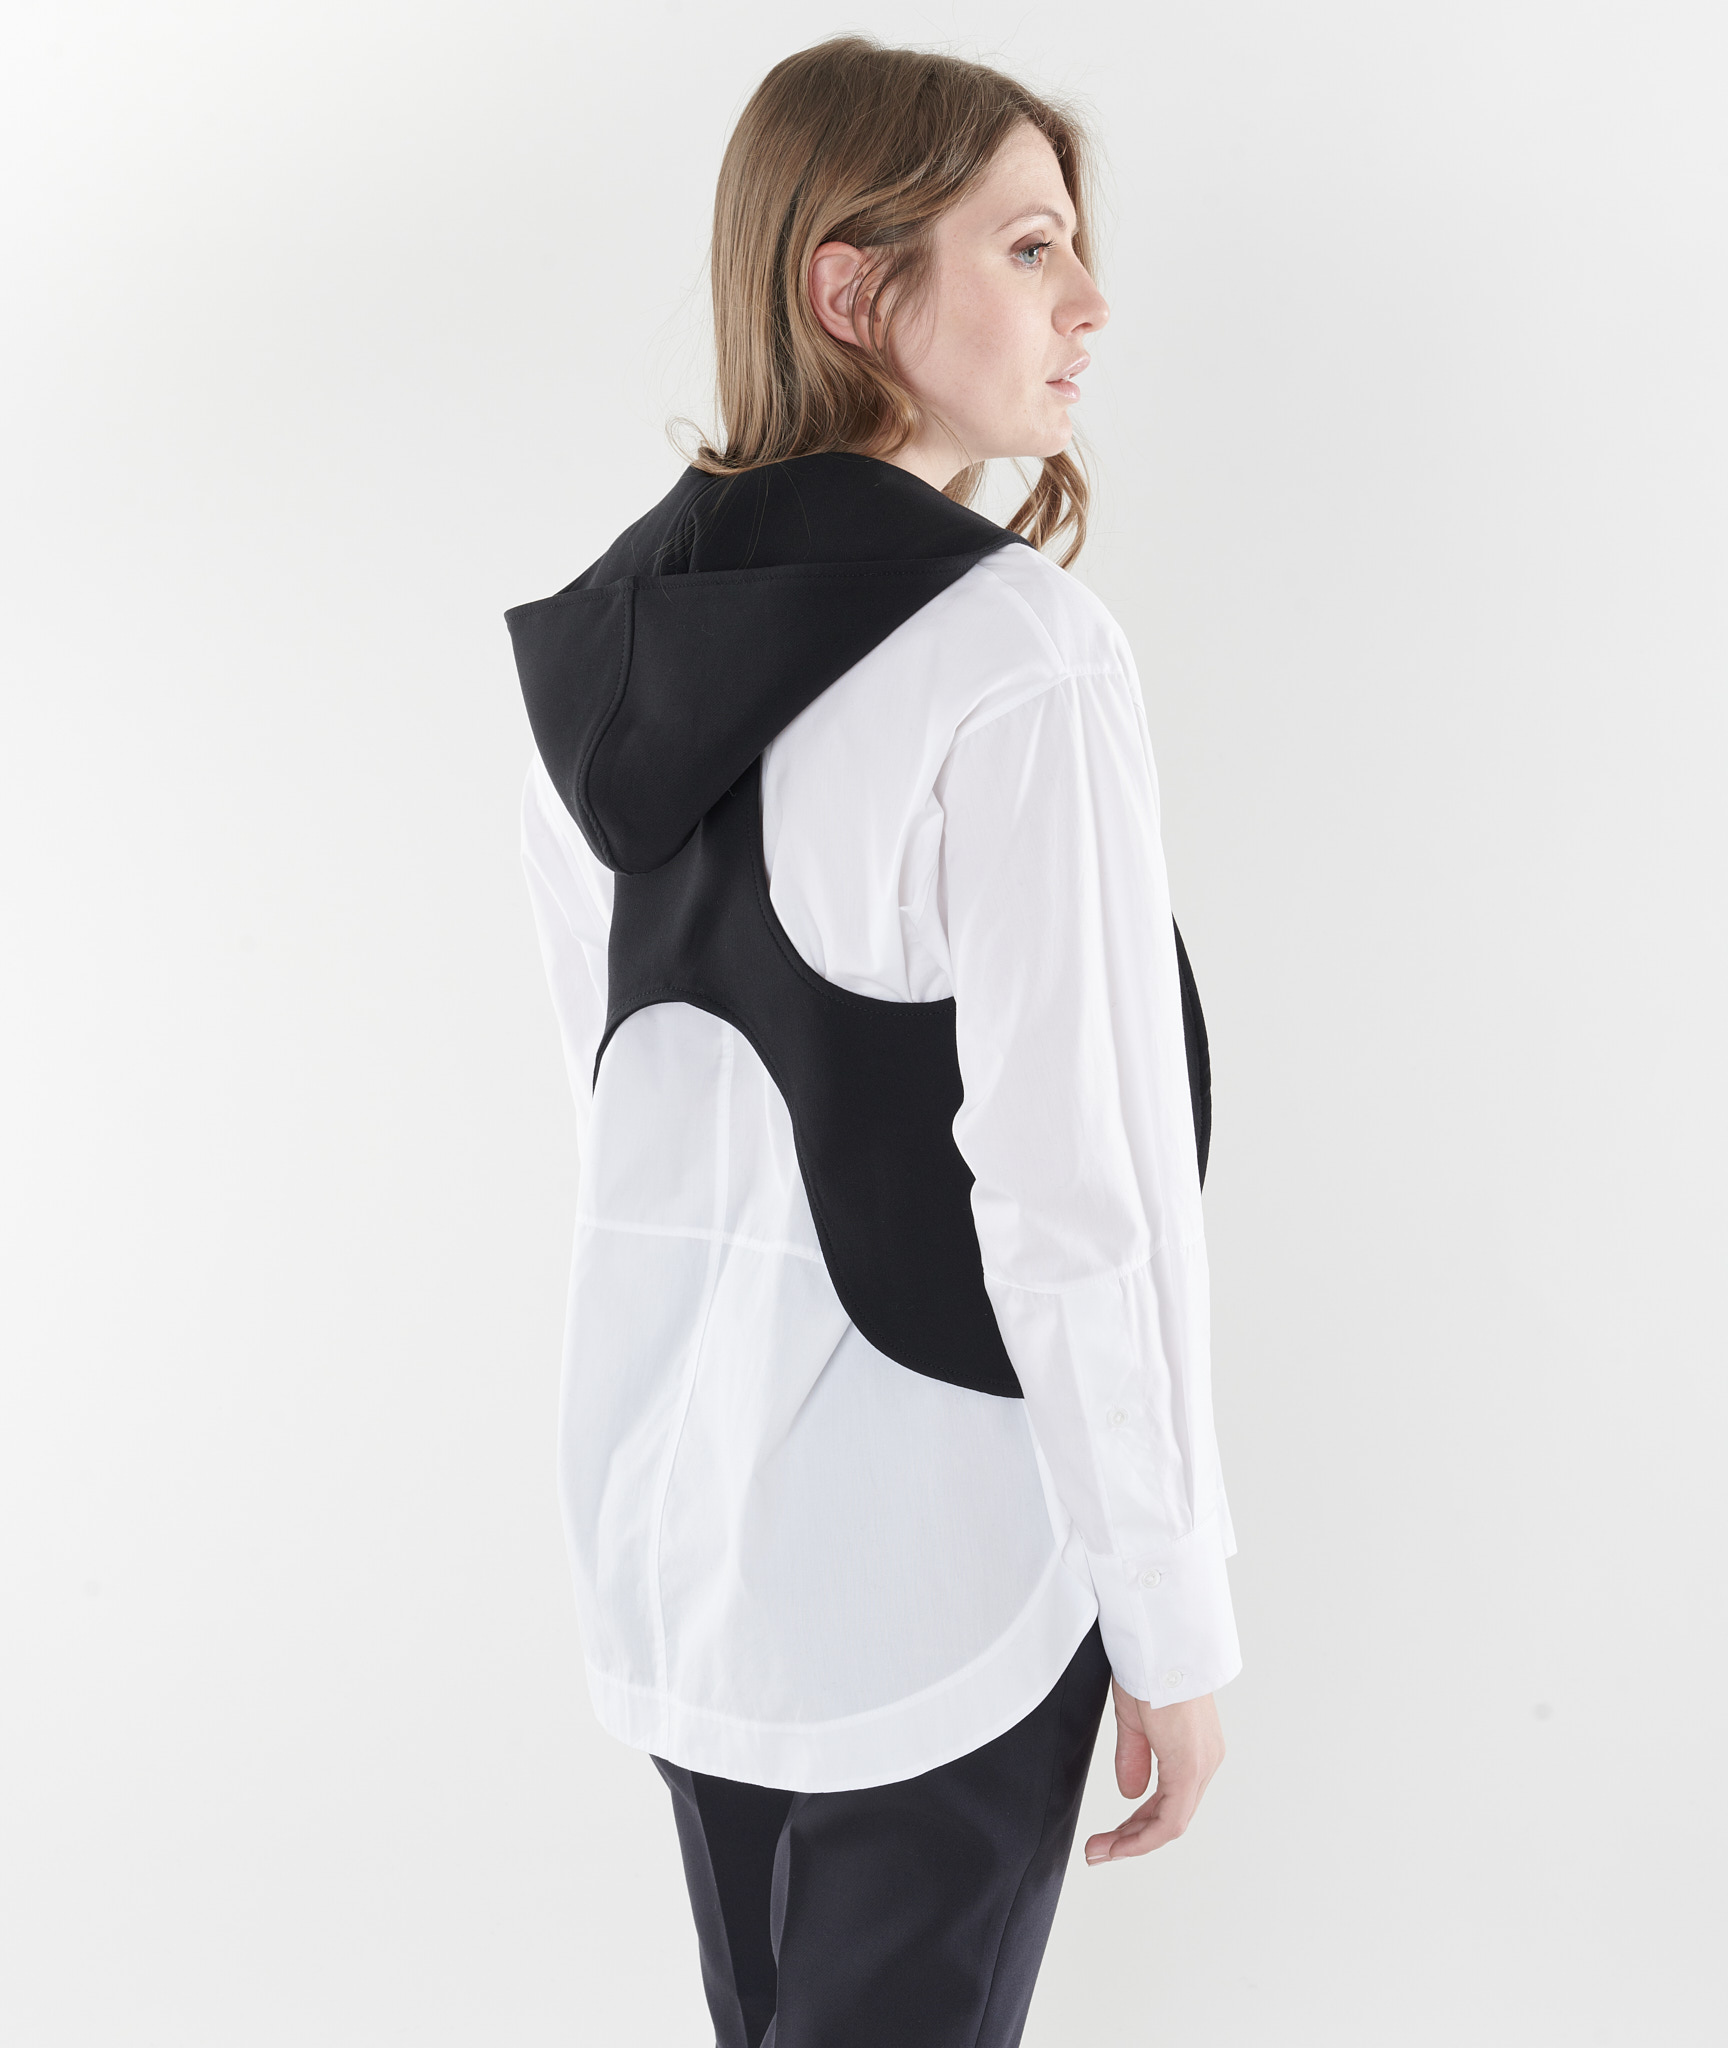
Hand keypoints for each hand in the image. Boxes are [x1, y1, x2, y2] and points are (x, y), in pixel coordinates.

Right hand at [1084, 1680, 1224, 1863]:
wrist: (1157, 1642)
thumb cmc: (1147, 1664)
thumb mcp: (1136, 1718)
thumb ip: (1135, 1757)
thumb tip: (1131, 1792)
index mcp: (1195, 1747)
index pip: (1171, 1801)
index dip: (1140, 1824)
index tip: (1112, 1838)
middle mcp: (1206, 1760)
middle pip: (1172, 1817)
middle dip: (1132, 1838)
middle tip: (1100, 1851)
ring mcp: (1201, 1764)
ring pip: (1172, 1822)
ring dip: (1134, 1842)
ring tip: (1101, 1852)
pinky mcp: (1190, 1766)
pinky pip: (1172, 1818)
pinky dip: (1144, 1836)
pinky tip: (1119, 1844)